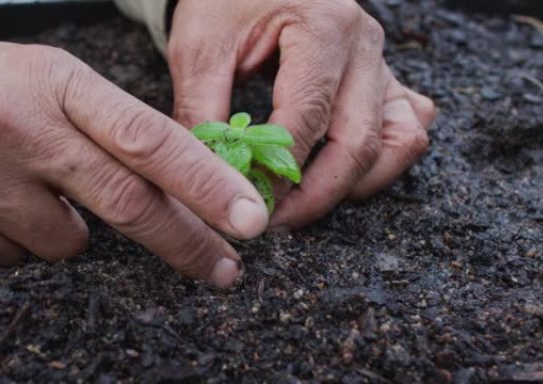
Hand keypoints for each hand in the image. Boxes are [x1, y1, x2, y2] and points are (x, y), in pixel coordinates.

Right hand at [0, 26, 268, 286]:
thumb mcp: (48, 79)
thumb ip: (110, 129)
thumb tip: (182, 192)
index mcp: (54, 81)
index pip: (145, 136)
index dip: (204, 181)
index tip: (250, 218)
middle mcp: (15, 126)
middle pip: (123, 201)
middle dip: (184, 242)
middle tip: (223, 269)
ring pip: (67, 245)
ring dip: (71, 232)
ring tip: (29, 189)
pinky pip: (15, 260)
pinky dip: (20, 241)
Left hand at [168, 0, 435, 228]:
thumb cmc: (225, 2)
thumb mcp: (201, 49)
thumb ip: (203, 113)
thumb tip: (210, 177)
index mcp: (323, 25)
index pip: (308, 117)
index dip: (279, 172)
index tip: (250, 204)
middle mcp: (365, 45)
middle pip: (358, 141)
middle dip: (316, 195)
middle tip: (274, 221)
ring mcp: (381, 63)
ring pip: (398, 142)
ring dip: (356, 184)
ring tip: (305, 202)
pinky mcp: (384, 79)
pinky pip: (406, 129)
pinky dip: (382, 161)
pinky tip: (340, 172)